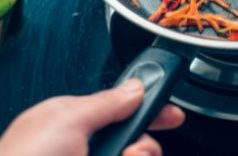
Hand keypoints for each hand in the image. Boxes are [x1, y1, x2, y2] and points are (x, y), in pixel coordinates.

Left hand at [0, 79, 184, 155]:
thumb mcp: (66, 119)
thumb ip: (105, 102)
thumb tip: (135, 88)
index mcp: (70, 124)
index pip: (119, 111)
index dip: (148, 110)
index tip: (171, 114)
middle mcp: (83, 151)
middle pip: (135, 144)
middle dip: (142, 147)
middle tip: (133, 151)